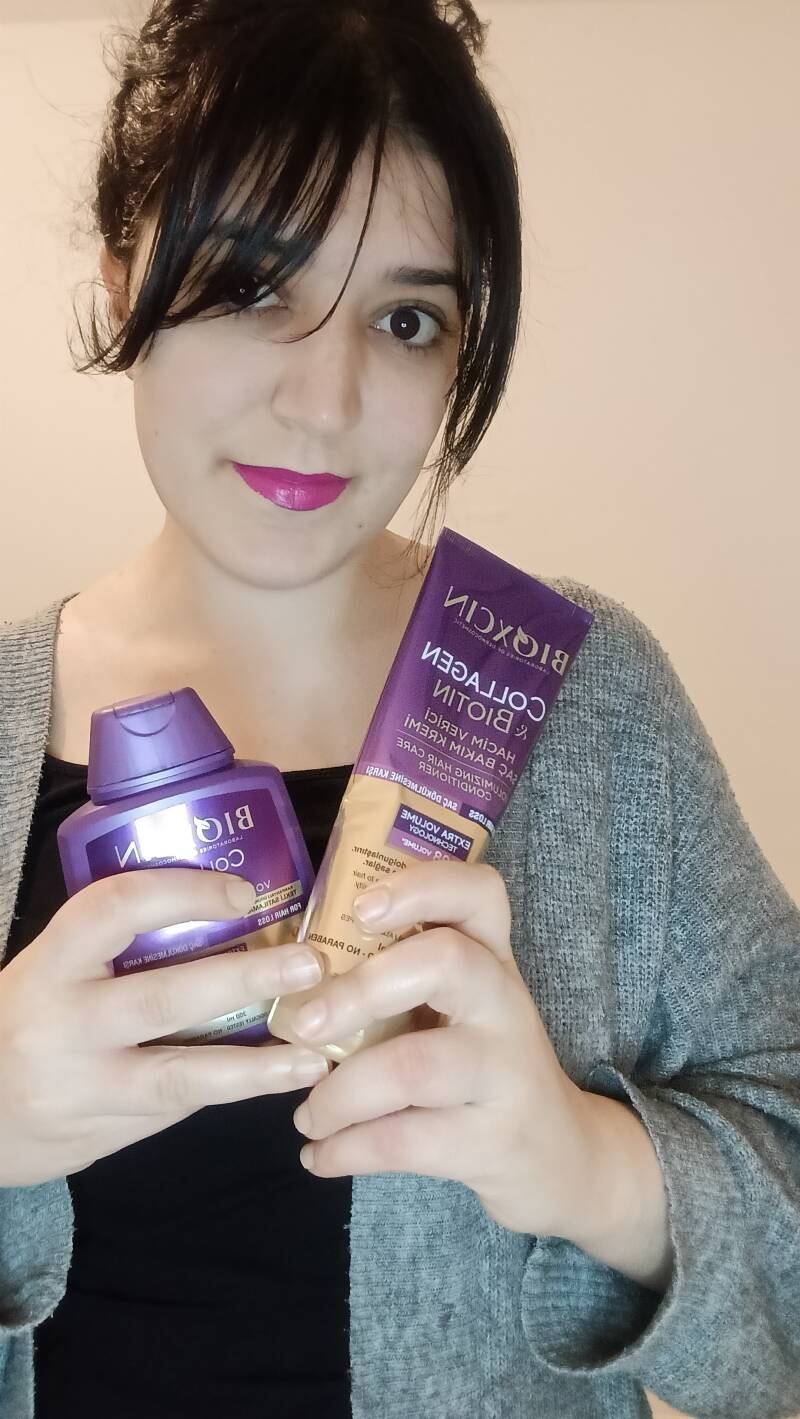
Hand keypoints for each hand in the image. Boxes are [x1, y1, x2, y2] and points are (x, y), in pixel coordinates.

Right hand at [0, 868, 330, 1186]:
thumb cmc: (26, 1019)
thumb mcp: (52, 969)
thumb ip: (115, 950)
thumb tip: (226, 918)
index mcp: (52, 962)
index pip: (117, 909)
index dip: (184, 893)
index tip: (244, 892)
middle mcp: (64, 1024)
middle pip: (165, 996)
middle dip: (246, 980)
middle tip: (311, 965)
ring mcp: (82, 1087)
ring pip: (180, 1075)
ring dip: (256, 1066)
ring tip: (314, 1056)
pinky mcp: (101, 1135)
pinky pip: (175, 1109)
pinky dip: (228, 1091)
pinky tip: (277, 1081)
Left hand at [286, 860, 595, 1237]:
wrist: (564, 1157)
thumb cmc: (484, 1066)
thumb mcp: (463, 1010)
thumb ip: (402, 980)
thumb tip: (292, 977)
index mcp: (491, 958)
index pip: (478, 892)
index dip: (420, 887)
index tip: (361, 909)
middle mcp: (505, 1003)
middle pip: (444, 963)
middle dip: (360, 990)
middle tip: (303, 1026)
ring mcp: (505, 1073)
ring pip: (413, 1066)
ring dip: (339, 1094)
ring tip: (306, 1116)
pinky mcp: (494, 1142)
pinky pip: (405, 1141)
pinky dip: (347, 1150)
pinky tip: (319, 1156)